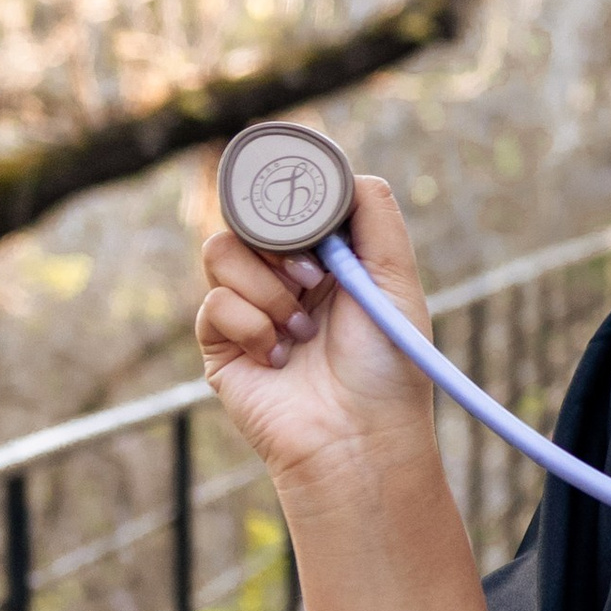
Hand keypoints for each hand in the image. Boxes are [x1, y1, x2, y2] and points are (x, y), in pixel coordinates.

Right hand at [195, 173, 437, 502]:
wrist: (358, 438)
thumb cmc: (389, 367)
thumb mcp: (396, 281)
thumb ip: (376, 218)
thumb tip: (348, 172)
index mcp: (326, 259)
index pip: (289, 204)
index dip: (293, 202)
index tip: (312, 220)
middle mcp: (284, 279)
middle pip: (247, 217)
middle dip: (280, 242)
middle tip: (314, 277)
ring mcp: (249, 309)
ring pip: (221, 250)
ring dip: (267, 287)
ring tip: (301, 327)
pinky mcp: (221, 344)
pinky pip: (214, 302)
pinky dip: (250, 323)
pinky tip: (278, 355)